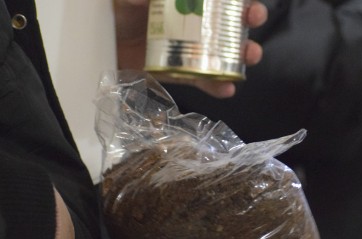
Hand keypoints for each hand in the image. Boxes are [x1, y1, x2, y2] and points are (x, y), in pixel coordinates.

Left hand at [113, 0, 267, 97]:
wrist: (93, 45)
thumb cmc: (110, 12)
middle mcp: (190, 22)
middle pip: (227, 20)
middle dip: (248, 18)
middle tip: (254, 19)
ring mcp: (187, 48)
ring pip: (223, 51)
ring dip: (242, 54)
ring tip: (250, 56)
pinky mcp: (179, 73)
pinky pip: (203, 81)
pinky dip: (217, 86)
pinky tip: (228, 88)